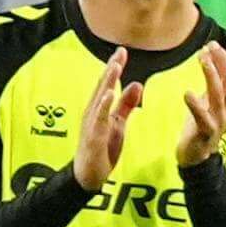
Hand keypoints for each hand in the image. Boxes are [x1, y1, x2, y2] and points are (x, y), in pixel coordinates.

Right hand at [71, 46, 139, 190]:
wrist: (89, 175)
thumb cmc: (102, 148)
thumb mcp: (119, 123)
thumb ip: (126, 105)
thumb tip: (136, 85)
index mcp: (100, 108)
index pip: (108, 83)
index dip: (115, 67)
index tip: (123, 51)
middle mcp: (93, 112)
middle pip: (102, 86)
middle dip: (111, 68)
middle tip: (120, 52)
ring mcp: (91, 123)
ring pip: (99, 98)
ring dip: (107, 81)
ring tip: (115, 66)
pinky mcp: (93, 135)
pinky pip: (98, 118)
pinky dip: (103, 104)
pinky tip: (108, 93)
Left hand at [173, 44, 225, 166]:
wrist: (196, 158)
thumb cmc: (200, 128)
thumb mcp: (207, 104)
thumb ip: (211, 88)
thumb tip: (211, 65)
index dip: (224, 60)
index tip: (211, 45)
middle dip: (221, 62)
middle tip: (209, 47)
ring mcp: (219, 122)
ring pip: (219, 95)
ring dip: (211, 75)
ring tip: (202, 60)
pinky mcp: (206, 133)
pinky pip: (203, 117)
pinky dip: (196, 105)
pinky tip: (187, 93)